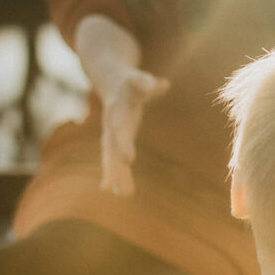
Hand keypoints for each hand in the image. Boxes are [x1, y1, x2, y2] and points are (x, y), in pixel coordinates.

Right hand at [98, 68, 168, 196]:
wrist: (111, 82)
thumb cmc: (130, 81)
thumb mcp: (138, 79)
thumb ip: (147, 83)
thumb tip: (163, 84)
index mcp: (116, 109)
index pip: (119, 127)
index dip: (123, 143)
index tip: (128, 161)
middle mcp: (111, 124)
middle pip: (111, 147)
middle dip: (115, 167)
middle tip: (117, 187)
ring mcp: (111, 134)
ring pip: (111, 157)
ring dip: (116, 175)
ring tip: (123, 195)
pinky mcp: (115, 140)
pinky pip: (113, 159)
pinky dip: (116, 175)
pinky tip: (116, 191)